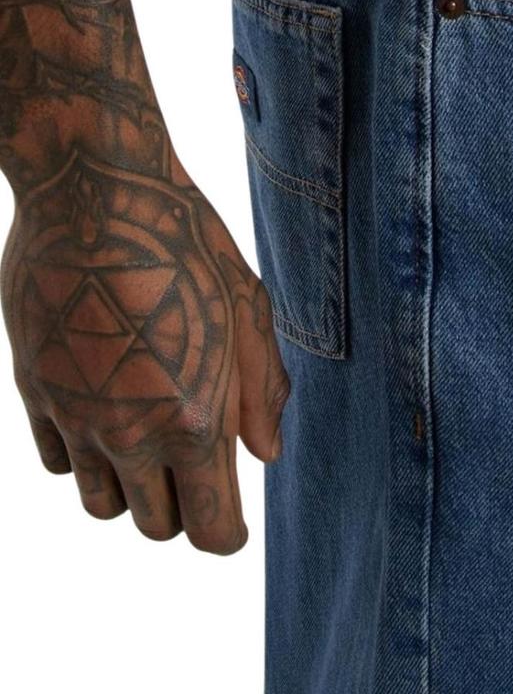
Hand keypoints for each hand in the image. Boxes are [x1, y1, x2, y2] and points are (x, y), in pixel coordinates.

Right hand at [1, 144, 289, 554]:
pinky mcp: (33, 392)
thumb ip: (262, 390)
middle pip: (156, 527)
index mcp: (193, 420)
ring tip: (150, 436)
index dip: (227, 533)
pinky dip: (84, 456)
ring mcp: (74, 417)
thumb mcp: (247, 306)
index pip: (210, 532)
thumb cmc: (186, 243)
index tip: (232, 517)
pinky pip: (58, 462)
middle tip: (196, 463)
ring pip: (102, 505)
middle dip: (183, 508)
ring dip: (132, 488)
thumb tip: (264, 454)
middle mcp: (129, 433)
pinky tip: (106, 408)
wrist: (92, 194)